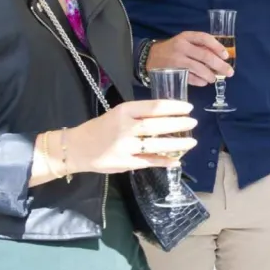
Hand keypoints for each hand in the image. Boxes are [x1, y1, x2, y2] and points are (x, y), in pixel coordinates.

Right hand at [62, 99, 197, 174]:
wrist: (77, 148)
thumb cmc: (101, 128)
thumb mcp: (119, 114)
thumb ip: (140, 115)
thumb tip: (169, 116)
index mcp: (124, 111)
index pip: (154, 107)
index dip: (174, 107)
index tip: (188, 108)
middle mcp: (125, 127)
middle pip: (157, 125)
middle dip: (178, 124)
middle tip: (193, 122)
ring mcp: (125, 147)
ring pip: (156, 144)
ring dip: (177, 144)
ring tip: (192, 141)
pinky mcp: (125, 163)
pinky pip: (149, 162)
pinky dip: (165, 161)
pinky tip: (177, 160)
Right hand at [148, 32, 232, 86]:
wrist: (150, 57)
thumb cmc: (173, 49)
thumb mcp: (185, 42)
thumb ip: (200, 47)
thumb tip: (221, 58)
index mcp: (186, 36)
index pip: (205, 38)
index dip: (218, 47)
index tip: (226, 56)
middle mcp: (181, 46)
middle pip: (205, 55)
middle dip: (220, 65)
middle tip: (230, 72)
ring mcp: (176, 60)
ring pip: (198, 68)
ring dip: (210, 75)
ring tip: (214, 79)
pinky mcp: (172, 72)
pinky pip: (190, 78)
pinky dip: (200, 81)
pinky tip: (204, 82)